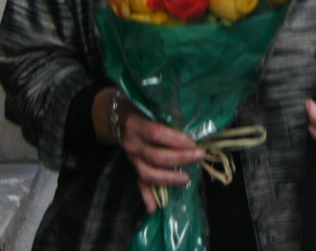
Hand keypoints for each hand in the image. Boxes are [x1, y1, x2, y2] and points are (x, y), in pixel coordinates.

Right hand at [108, 95, 204, 213]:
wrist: (117, 117)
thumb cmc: (141, 109)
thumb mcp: (151, 107)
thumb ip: (168, 116)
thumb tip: (193, 126)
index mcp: (138, 125)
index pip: (157, 134)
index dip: (175, 140)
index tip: (193, 143)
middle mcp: (133, 143)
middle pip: (156, 156)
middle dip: (180, 158)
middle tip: (198, 156)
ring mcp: (132, 158)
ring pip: (148, 173)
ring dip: (168, 179)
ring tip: (187, 179)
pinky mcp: (133, 167)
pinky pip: (139, 183)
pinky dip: (146, 196)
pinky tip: (153, 208)